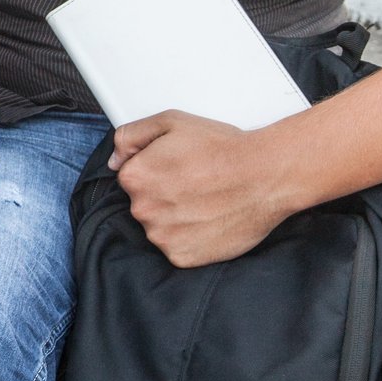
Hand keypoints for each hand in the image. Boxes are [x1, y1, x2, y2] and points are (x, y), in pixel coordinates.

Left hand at [111, 111, 292, 266]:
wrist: (266, 176)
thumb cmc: (223, 148)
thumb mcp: (171, 122)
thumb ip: (131, 136)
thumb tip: (115, 159)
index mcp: (135, 177)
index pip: (130, 177)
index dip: (155, 170)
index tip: (177, 168)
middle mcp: (143, 209)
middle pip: (143, 203)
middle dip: (163, 194)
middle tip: (195, 184)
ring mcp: (162, 236)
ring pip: (159, 227)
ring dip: (176, 218)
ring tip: (205, 201)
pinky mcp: (182, 257)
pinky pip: (177, 248)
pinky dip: (190, 237)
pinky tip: (209, 219)